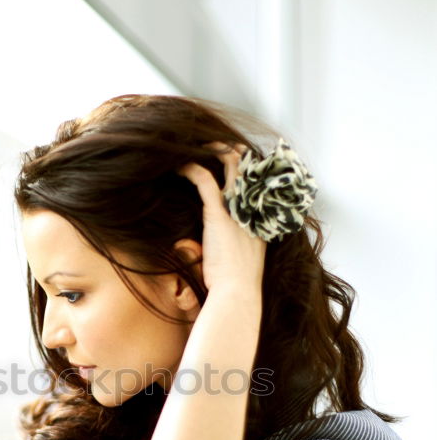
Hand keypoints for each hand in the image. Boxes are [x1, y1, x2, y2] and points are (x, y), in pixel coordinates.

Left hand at [179, 142, 266, 292]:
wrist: (238, 294)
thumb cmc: (236, 286)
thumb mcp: (240, 262)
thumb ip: (229, 247)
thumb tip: (200, 247)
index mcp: (260, 220)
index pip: (257, 184)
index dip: (248, 169)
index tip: (235, 159)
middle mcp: (252, 209)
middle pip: (247, 168)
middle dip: (232, 152)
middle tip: (214, 146)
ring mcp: (237, 209)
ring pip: (229, 165)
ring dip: (212, 152)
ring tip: (195, 147)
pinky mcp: (218, 213)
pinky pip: (205, 180)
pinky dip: (191, 169)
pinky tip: (179, 166)